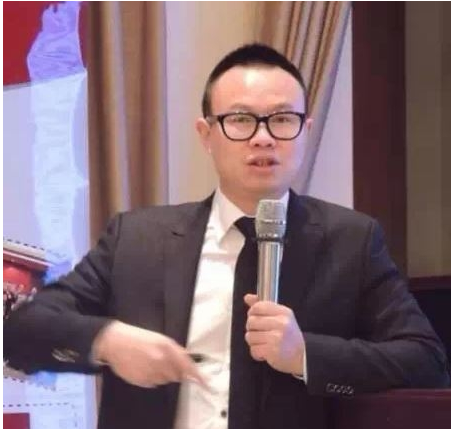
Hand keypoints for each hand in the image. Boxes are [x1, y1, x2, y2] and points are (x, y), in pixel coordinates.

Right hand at [93, 321, 207, 388]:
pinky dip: (151, 378)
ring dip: (162, 374)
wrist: (114, 342)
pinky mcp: (141, 380)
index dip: (196, 375)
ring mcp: (151, 372)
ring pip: (165, 380)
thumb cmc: (138, 337)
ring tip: (149, 362)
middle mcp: (161, 360)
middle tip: (162, 362)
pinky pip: (153, 383)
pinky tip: (142, 367)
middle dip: (174, 371)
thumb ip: (174, 350)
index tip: (205, 383)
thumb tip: (187, 360)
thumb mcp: (159, 338)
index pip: (186, 364)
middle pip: (177, 375)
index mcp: (167, 346)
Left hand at [244, 294, 304, 374]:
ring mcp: (276, 338)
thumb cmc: (289, 335)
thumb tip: (247, 297)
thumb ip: (263, 306)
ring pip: (250, 336)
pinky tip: (265, 352)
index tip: (255, 318)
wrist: (302, 356)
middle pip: (251, 321)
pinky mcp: (272, 351)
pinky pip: (253, 350)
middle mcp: (281, 323)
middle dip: (252, 328)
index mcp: (283, 312)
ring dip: (253, 342)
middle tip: (260, 333)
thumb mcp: (280, 316)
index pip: (258, 307)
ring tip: (264, 343)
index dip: (252, 312)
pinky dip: (256, 353)